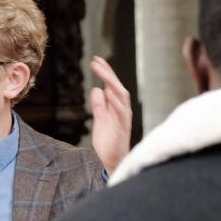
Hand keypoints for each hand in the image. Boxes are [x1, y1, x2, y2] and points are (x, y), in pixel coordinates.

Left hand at [90, 56, 131, 174]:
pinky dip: (116, 101)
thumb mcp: (100, 119)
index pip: (112, 86)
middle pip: (117, 87)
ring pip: (121, 96)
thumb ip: (99, 105)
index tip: (96, 60)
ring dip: (112, 83)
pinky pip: (121, 112)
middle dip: (108, 73)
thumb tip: (97, 89)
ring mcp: (123, 118)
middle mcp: (122, 109)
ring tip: (102, 72)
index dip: (106, 72)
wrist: (113, 161)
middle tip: (96, 61)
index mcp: (117, 107)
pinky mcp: (122, 128)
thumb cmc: (108, 141)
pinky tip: (108, 92)